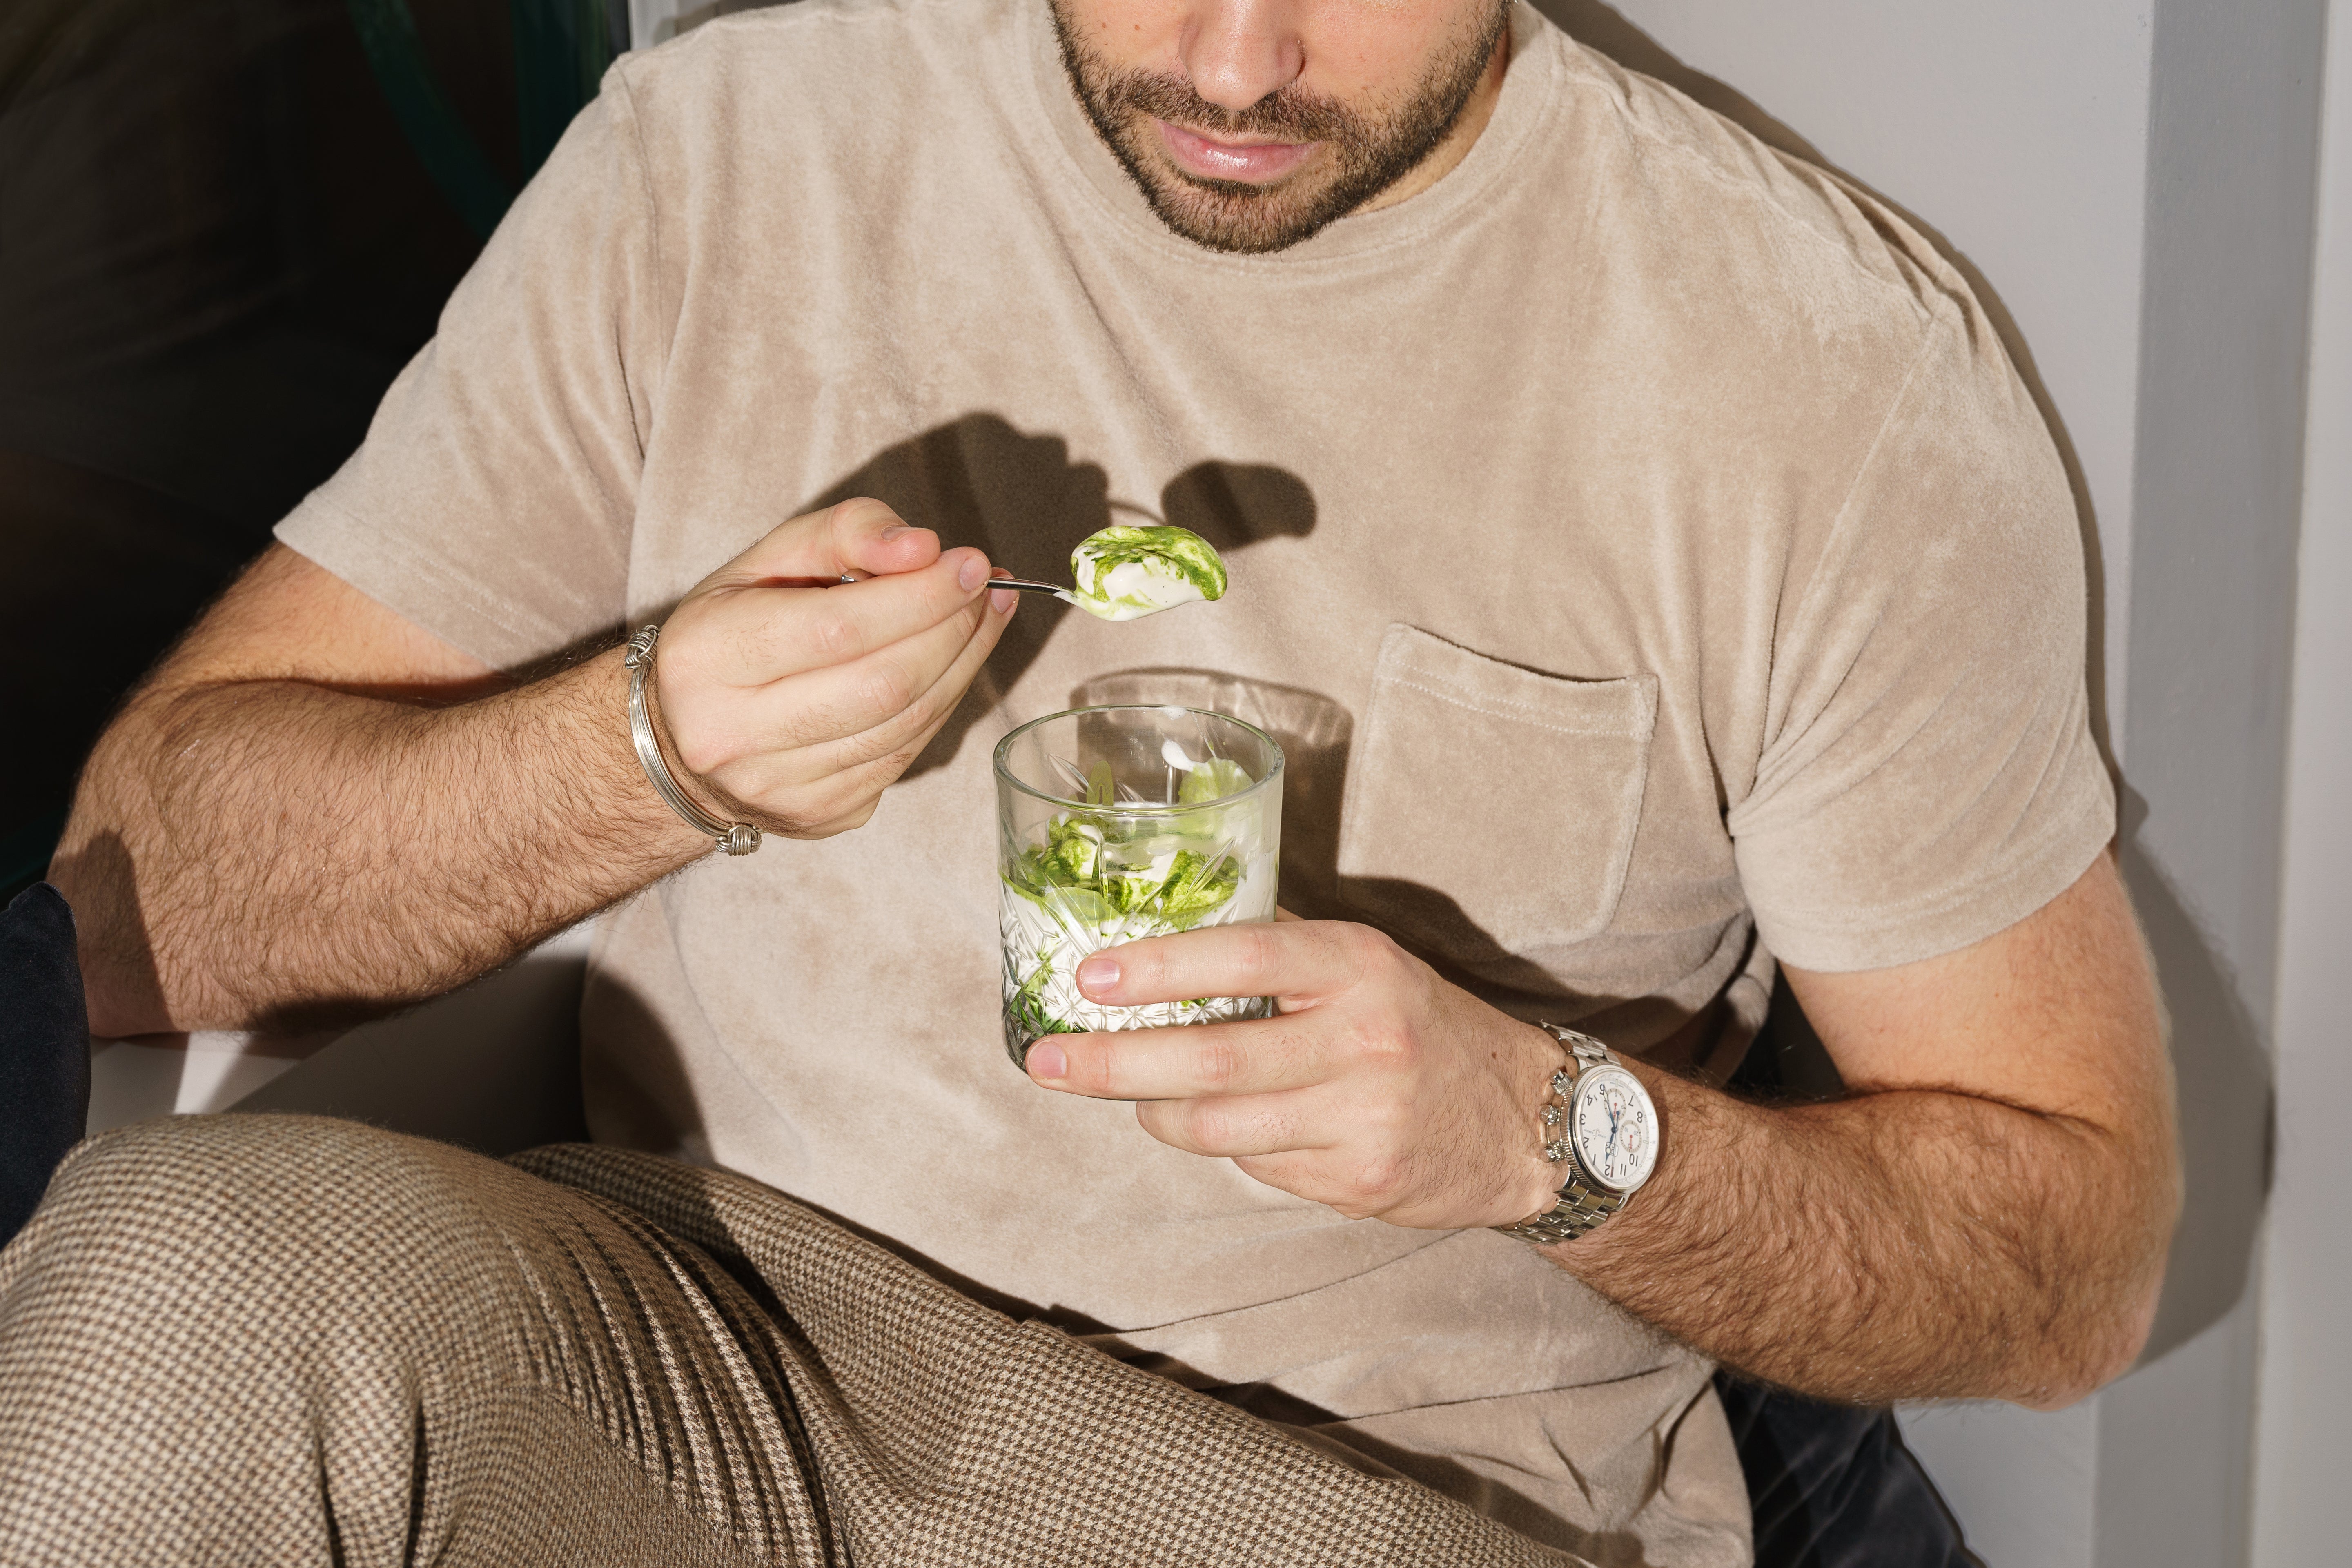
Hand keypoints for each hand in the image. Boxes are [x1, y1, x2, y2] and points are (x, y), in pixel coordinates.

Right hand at [651, 497, 1015, 835]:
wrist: (680, 740)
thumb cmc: (732, 633)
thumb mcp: (766, 560)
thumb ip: (844, 533)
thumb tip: (924, 548)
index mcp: (709, 655)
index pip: (838, 627)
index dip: (919, 597)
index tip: (968, 563)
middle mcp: (733, 733)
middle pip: (883, 683)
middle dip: (952, 630)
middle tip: (985, 589)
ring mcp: (778, 787)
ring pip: (904, 727)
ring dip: (962, 666)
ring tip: (984, 618)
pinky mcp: (819, 815)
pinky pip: (904, 758)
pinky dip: (941, 706)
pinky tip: (955, 666)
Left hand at [1024, 919, 1567, 1228]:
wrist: (1523, 1120)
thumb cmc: (1419, 1025)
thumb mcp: (1363, 964)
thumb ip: (1275, 946)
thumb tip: (1160, 927)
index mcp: (1356, 966)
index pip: (1243, 956)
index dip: (1158, 968)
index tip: (1088, 975)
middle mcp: (1362, 1039)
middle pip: (1210, 1061)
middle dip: (1111, 1064)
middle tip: (1045, 1060)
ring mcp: (1361, 1118)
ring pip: (1218, 1127)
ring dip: (1154, 1112)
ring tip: (1125, 1093)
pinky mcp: (1359, 1182)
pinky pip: (1257, 1166)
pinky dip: (1225, 1145)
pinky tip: (1227, 1124)